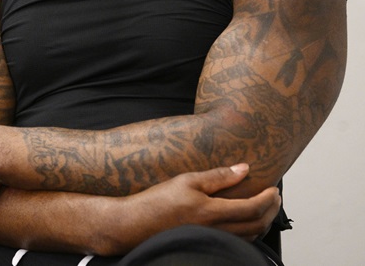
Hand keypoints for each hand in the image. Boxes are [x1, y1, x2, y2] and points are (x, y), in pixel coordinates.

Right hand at [105, 163, 280, 254]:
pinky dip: (250, 231)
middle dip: (271, 210)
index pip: (253, 207)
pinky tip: (246, 222)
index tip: (274, 188)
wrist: (136, 224)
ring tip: (264, 207)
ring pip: (251, 236)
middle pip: (257, 224)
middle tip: (274, 197)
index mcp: (212, 212)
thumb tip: (243, 169)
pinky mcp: (207, 243)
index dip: (268, 199)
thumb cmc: (157, 201)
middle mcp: (216, 230)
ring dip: (262, 222)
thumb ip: (217, 176)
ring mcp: (212, 239)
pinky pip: (239, 241)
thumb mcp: (186, 180)